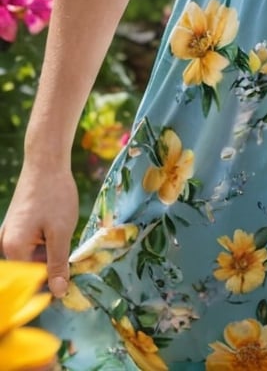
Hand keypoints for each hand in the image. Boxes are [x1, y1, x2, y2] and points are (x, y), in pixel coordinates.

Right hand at [0, 161, 78, 296]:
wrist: (46, 160)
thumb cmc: (54, 194)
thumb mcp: (61, 232)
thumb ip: (58, 265)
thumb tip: (58, 294)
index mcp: (13, 249)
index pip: (31, 282)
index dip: (52, 284)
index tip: (71, 282)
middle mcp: (5, 243)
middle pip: (30, 269)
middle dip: (51, 266)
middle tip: (72, 255)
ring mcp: (9, 232)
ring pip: (32, 256)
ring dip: (49, 253)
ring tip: (63, 235)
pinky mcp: (16, 224)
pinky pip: (30, 243)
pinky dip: (45, 241)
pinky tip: (56, 227)